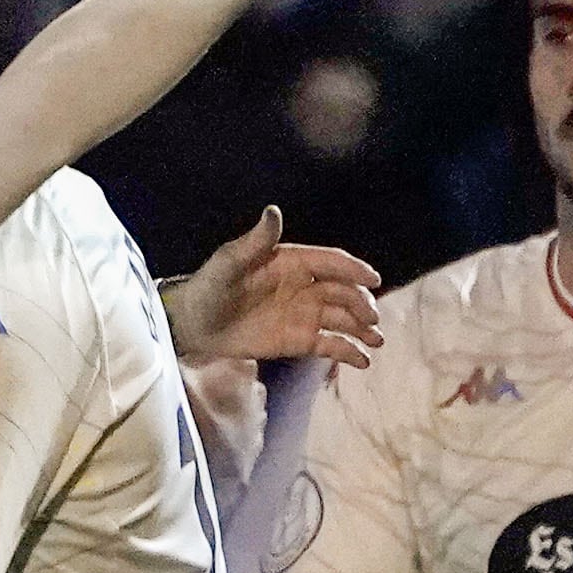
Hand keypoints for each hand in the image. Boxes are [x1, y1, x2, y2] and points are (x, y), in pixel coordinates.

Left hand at [161, 206, 384, 371]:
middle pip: (343, 293)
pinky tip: (363, 361)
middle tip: (373, 318)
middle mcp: (305, 287)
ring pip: (342, 319)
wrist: (194, 324)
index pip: (331, 263)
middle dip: (361, 304)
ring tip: (377, 341)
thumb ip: (255, 241)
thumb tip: (273, 211)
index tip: (373, 279)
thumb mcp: (230, 261)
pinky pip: (330, 345)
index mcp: (293, 262)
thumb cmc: (210, 287)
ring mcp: (304, 315)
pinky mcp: (298, 341)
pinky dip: (348, 352)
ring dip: (363, 328)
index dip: (353, 269)